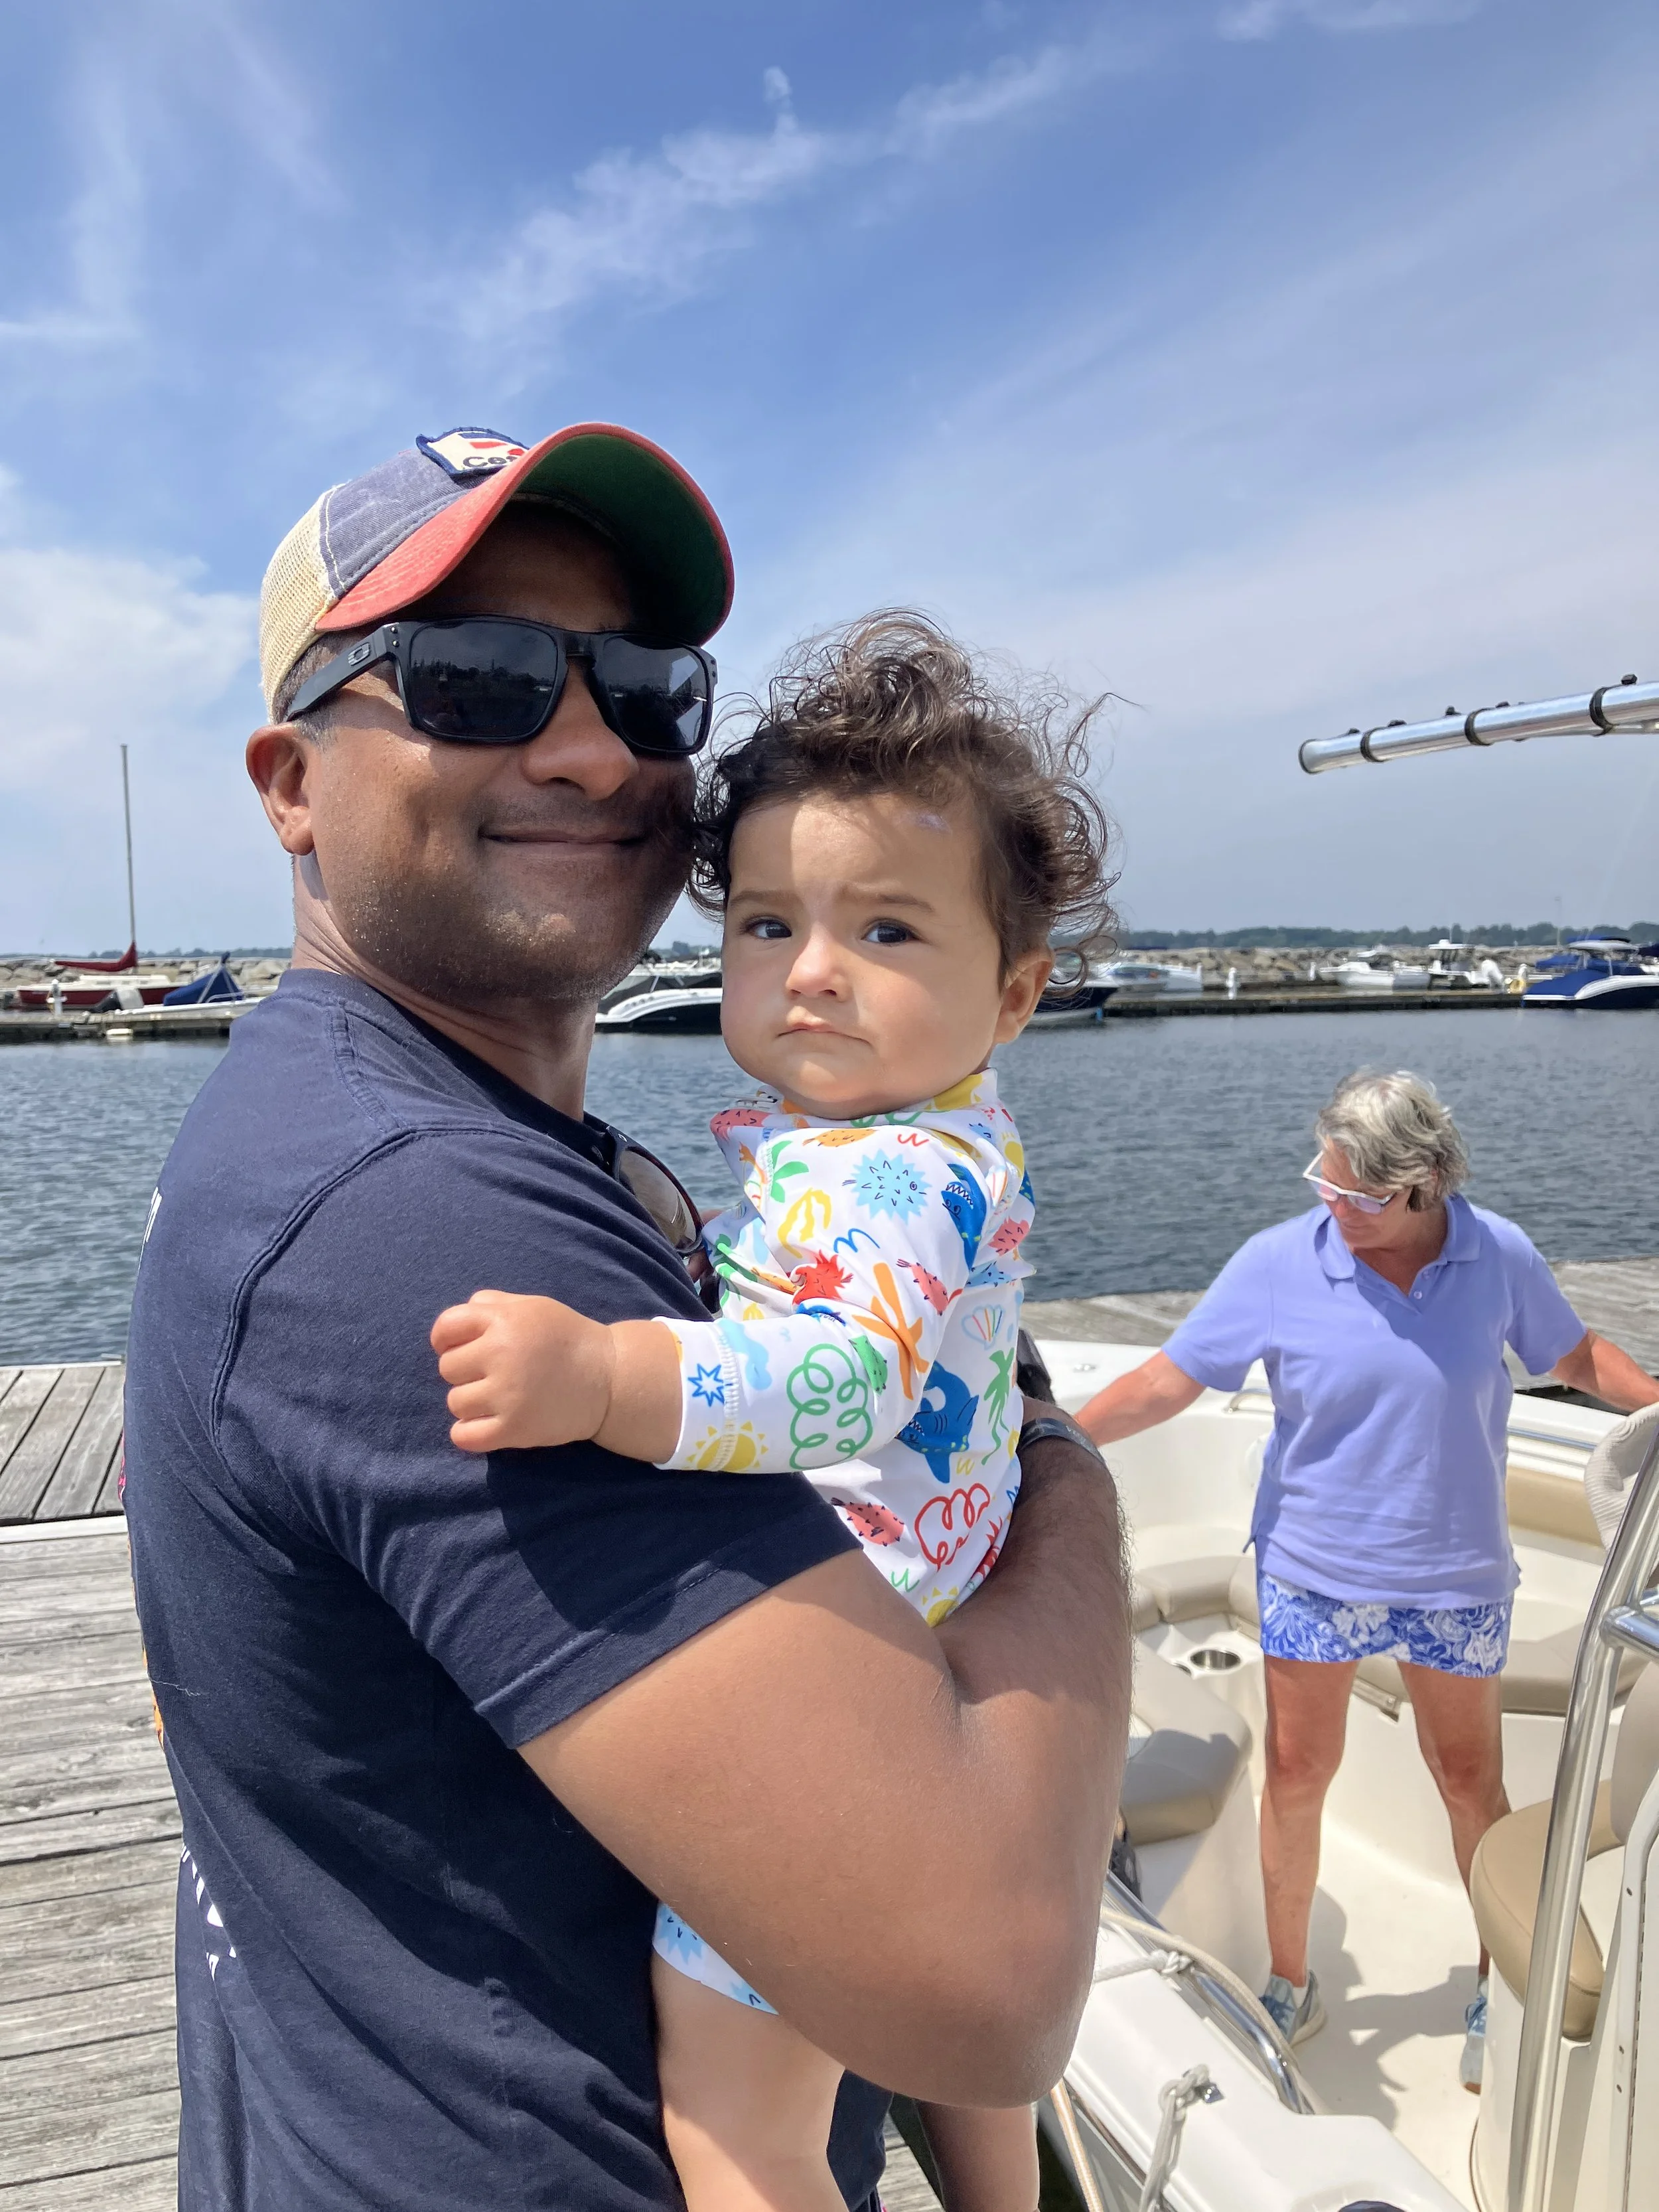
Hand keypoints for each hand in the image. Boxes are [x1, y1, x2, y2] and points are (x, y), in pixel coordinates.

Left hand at [430, 1289, 614, 1453]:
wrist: (609, 1379)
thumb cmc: (566, 1339)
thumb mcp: (533, 1307)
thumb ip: (493, 1305)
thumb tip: (454, 1324)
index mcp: (504, 1320)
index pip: (445, 1328)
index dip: (446, 1339)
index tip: (462, 1348)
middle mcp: (502, 1354)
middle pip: (447, 1368)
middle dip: (466, 1371)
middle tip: (495, 1373)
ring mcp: (507, 1394)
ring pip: (455, 1403)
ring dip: (472, 1402)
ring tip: (500, 1398)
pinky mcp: (514, 1428)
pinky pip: (463, 1436)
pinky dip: (469, 1433)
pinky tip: (488, 1424)